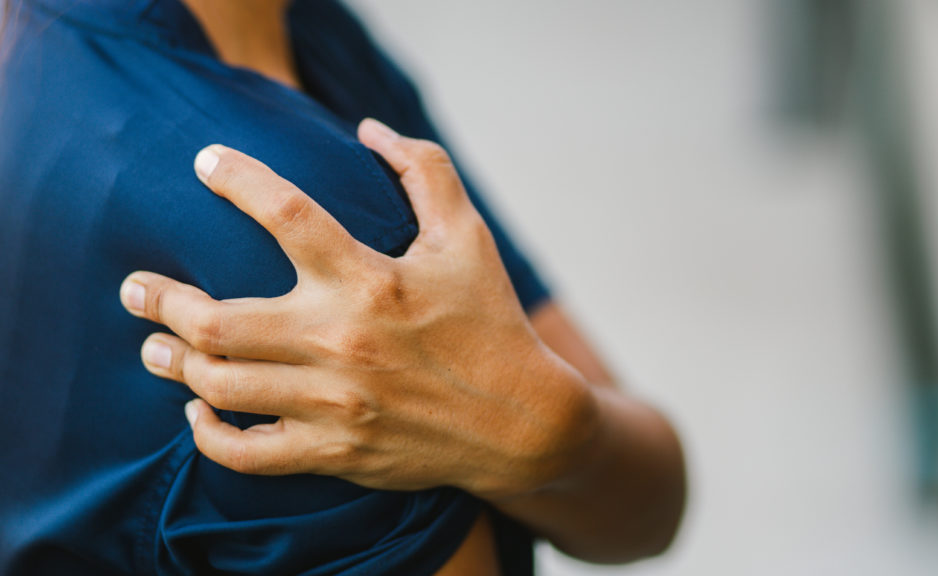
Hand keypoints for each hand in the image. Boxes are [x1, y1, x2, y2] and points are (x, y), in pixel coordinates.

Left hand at [120, 119, 596, 496]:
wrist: (521, 422)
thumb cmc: (491, 322)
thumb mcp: (468, 238)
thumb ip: (425, 171)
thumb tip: (370, 130)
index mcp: (371, 280)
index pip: (284, 213)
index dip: (235, 178)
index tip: (205, 163)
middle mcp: (342, 341)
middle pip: (216, 320)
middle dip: (159, 299)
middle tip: (134, 286)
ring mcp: (334, 403)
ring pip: (219, 385)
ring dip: (171, 361)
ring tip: (153, 344)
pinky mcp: (335, 451)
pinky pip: (248, 452)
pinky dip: (208, 436)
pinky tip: (196, 414)